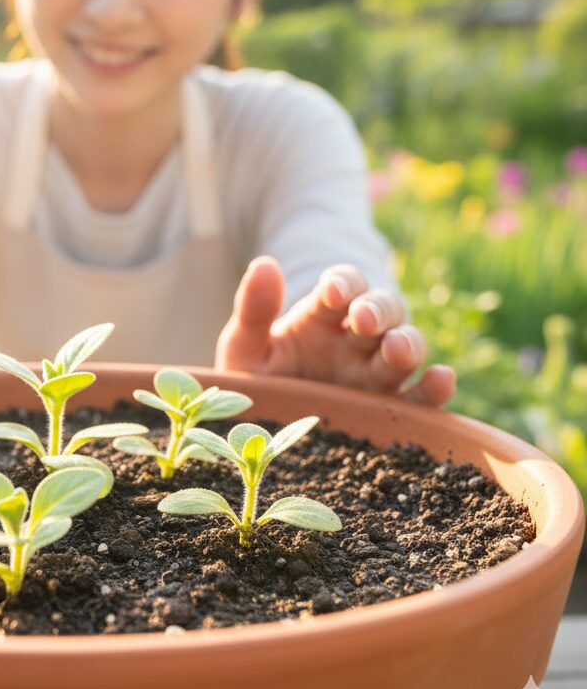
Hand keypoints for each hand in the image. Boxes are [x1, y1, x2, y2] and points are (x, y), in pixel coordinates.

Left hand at [215, 256, 455, 406]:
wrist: (265, 425)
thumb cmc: (257, 377)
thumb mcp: (245, 346)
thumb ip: (253, 310)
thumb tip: (263, 263)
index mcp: (322, 316)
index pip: (343, 286)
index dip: (343, 283)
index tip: (331, 290)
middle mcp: (356, 340)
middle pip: (381, 310)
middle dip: (376, 310)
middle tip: (363, 318)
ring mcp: (376, 373)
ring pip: (405, 347)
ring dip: (406, 343)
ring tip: (398, 348)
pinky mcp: (389, 409)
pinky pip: (420, 398)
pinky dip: (436, 389)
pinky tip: (443, 379)